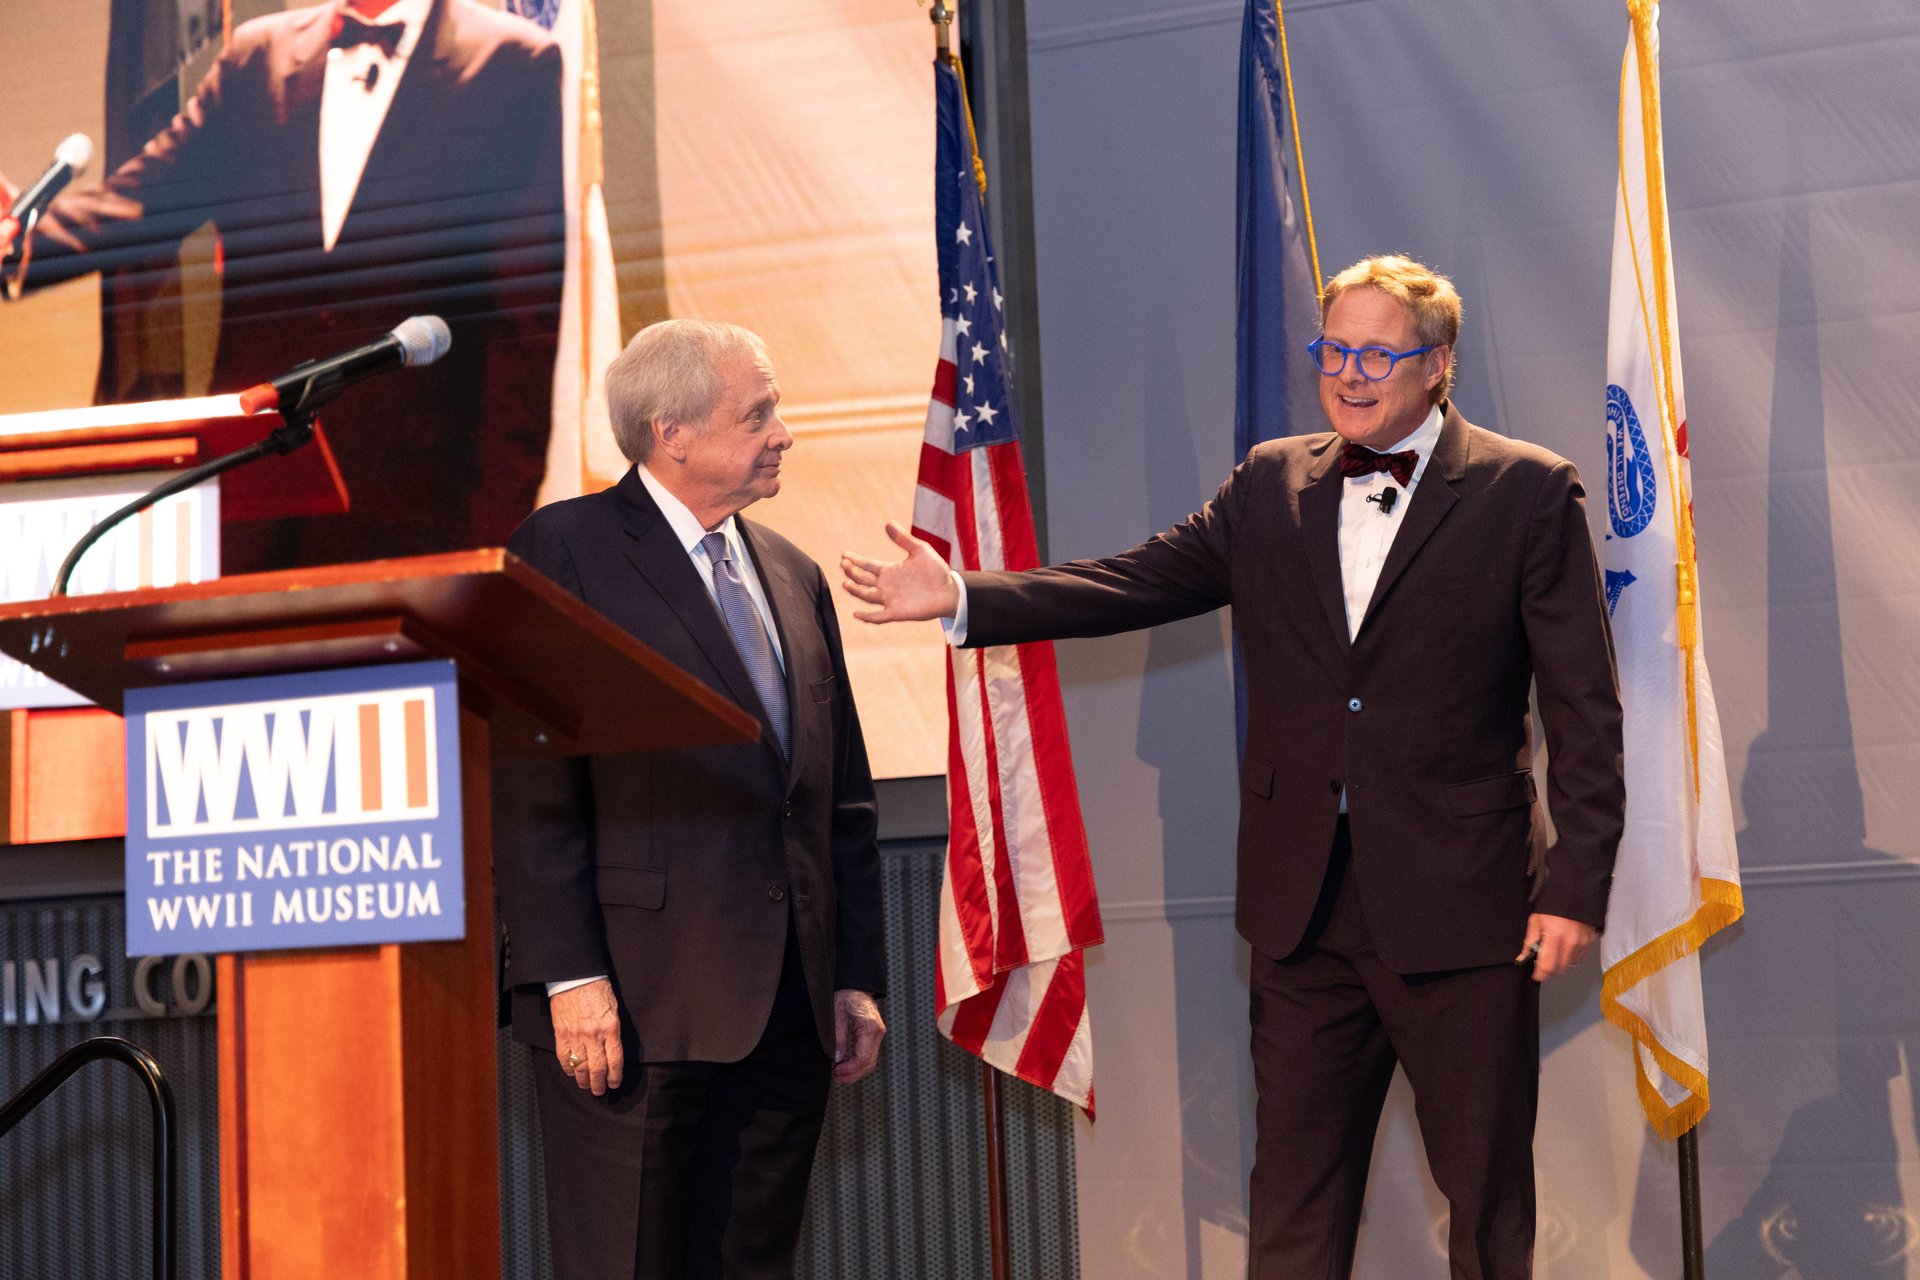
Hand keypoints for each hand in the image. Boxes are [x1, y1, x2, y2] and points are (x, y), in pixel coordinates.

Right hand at [550, 978, 623, 1094]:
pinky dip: (568, 1068)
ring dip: (584, 1080)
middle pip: (598, 1068)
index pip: (615, 1060)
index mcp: (610, 1028)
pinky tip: (572, 1073)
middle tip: (600, 1091)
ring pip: (580, 1067)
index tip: (614, 1083)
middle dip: (599, 1083)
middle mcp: (594, 1035)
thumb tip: (612, 1051)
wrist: (575, 977)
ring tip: (586, 1086)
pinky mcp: (561, 1034)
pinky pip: (564, 1058)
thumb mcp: (614, 1009)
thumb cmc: (597, 989)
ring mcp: (576, 1036)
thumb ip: (613, 1031)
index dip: (615, 1076)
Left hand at [832, 989, 885, 1083]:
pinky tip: (845, 1065)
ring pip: (870, 1062)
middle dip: (851, 1075)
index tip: (835, 1071)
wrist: (855, 984)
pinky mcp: (872, 1035)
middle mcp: (877, 1033)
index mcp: (870, 1027)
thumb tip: (838, 1057)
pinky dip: (857, 1064)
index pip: (863, 1057)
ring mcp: (876, 1035)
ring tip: (838, 1074)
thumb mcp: (837, 1014)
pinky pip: (868, 1055)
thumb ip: (838, 1037)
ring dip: (854, 1071)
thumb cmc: (847, 994)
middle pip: (869, 1064)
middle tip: (835, 1078)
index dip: (849, 1069)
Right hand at [839, 522, 959, 623]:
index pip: (867, 565)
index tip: (844, 555)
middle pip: (863, 579)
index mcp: (890, 570)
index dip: (855, 560)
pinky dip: (867, 617)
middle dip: (852, 572)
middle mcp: (886, 585)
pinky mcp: (897, 613)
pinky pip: (878, 617)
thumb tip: (888, 523)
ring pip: (866, 596)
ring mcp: (890, 599)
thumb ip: (904, 539)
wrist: (950, 591)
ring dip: (855, 591)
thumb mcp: (920, 550)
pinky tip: (857, 614)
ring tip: (846, 584)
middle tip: (843, 564)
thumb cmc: (936, 571)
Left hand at [1515, 913, 1597, 981]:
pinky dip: (1572, 956)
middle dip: (1550, 969)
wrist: (1575, 892)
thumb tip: (1524, 957)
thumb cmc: (1553, 906)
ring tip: (1556, 951)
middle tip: (1544, 962)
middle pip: (1560, 969)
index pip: (1547, 966)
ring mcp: (1582, 943)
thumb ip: (1530, 941)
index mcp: (1554, 937)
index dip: (1540, 974)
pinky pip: (1580, 957)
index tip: (1536, 975)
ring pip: (1570, 964)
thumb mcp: (1536, 921)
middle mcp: (1570, 943)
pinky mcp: (1590, 941)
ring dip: (1561, 963)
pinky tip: (1566, 946)